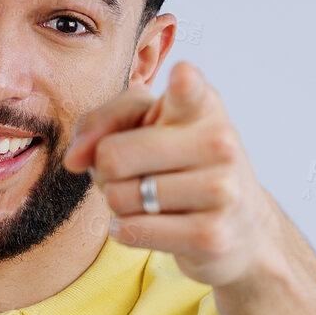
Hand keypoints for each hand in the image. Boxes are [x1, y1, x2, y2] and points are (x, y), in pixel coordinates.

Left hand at [63, 61, 274, 287]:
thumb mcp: (144, 126)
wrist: (241, 226)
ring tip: (148, 199)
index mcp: (203, 106)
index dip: (182, 82)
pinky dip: (126, 230)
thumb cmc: (180, 164)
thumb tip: (74, 159)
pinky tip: (151, 224)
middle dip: (104, 171)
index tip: (182, 77)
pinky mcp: (211, 236)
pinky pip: (132, 231)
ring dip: (118, 204)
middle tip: (130, 173)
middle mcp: (219, 143)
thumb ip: (101, 123)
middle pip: (113, 156)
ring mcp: (221, 191)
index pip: (189, 88)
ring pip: (119, 197)